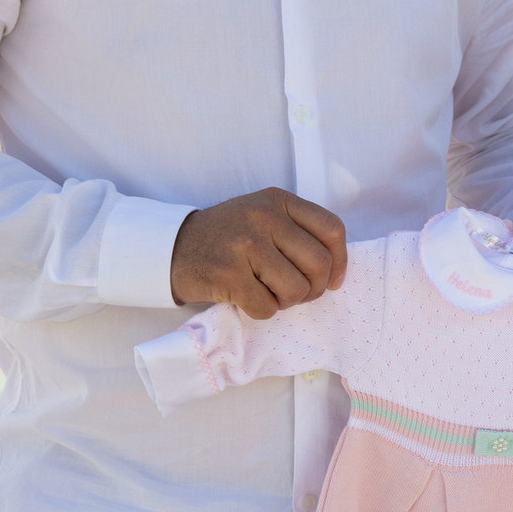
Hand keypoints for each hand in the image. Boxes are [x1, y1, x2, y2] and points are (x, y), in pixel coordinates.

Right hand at [170, 187, 347, 319]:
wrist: (172, 248)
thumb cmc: (229, 238)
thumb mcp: (264, 217)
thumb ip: (300, 233)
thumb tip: (337, 272)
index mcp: (279, 201)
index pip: (332, 230)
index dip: (340, 261)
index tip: (333, 280)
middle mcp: (264, 217)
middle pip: (319, 265)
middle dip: (314, 288)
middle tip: (295, 292)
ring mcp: (245, 245)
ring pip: (297, 290)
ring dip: (286, 301)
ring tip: (267, 291)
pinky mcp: (228, 275)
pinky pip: (268, 308)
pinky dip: (261, 310)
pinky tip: (247, 297)